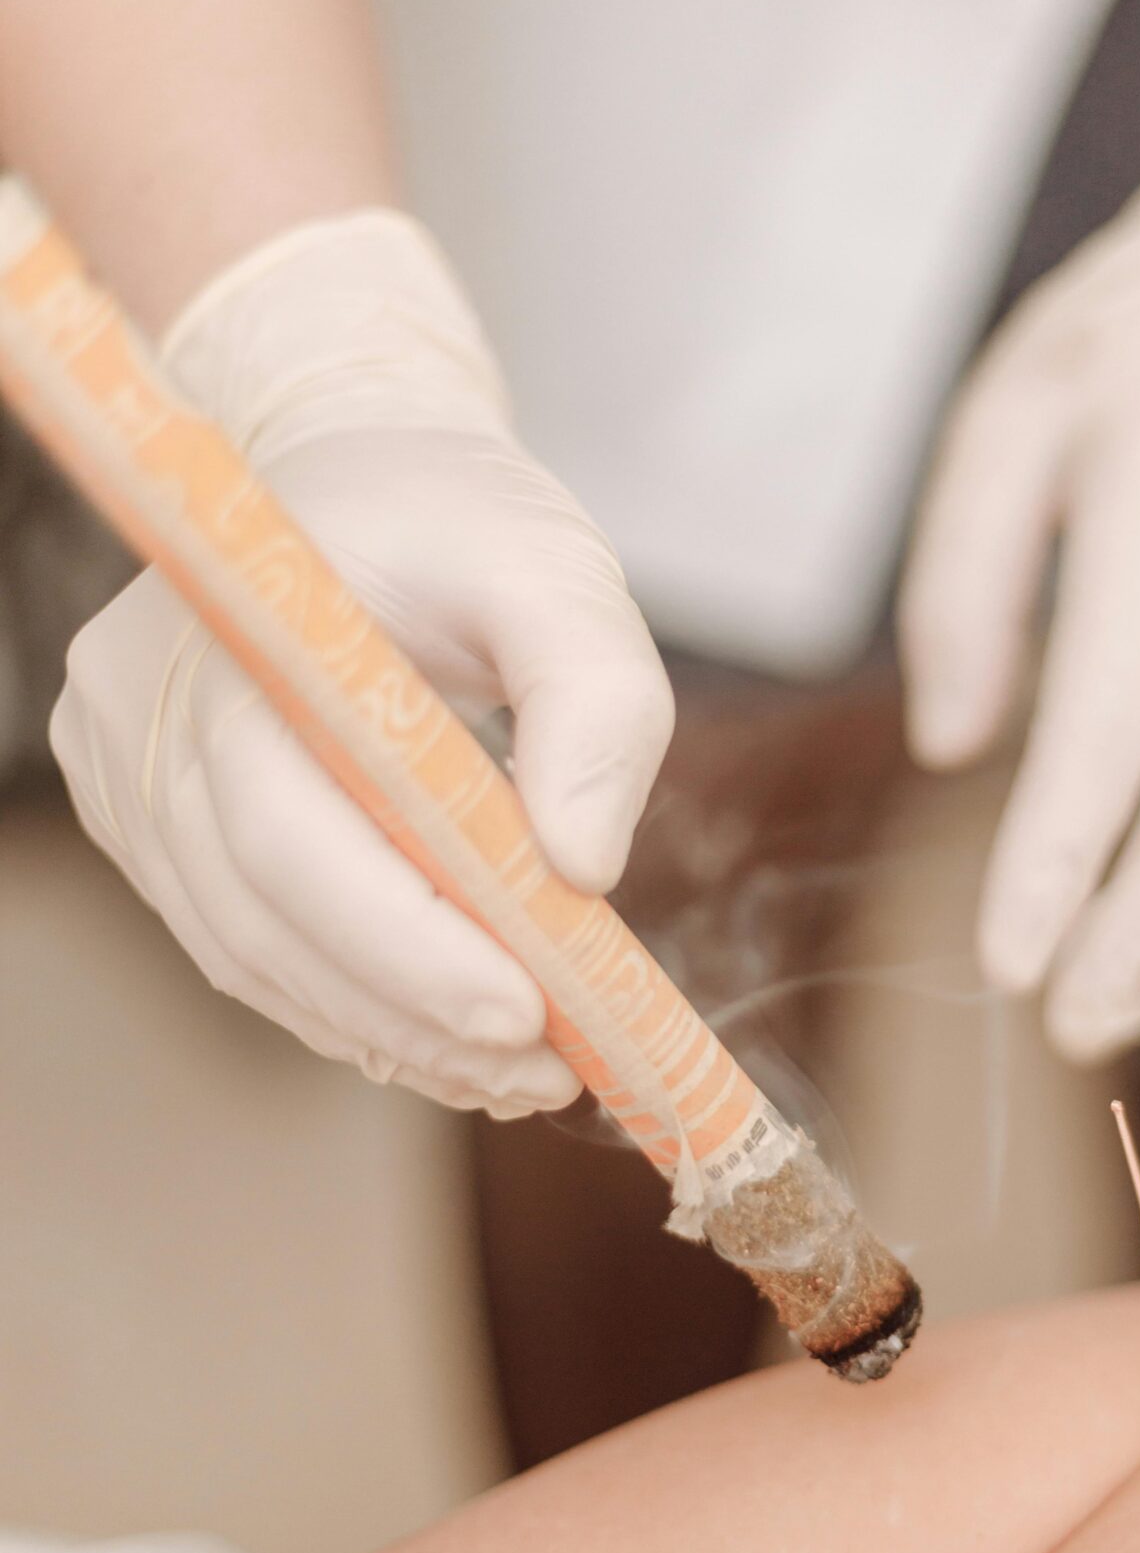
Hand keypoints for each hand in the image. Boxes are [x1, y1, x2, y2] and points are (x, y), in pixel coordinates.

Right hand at [51, 214, 673, 1114]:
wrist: (355, 482)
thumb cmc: (457, 521)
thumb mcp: (559, 571)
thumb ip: (597, 699)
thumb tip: (586, 867)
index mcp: (239, 632)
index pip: (293, 826)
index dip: (403, 940)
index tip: (526, 1012)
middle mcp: (145, 708)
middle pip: (265, 915)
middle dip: (418, 1012)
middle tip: (550, 1068)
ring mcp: (128, 773)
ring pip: (252, 953)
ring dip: (392, 1029)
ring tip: (522, 1070)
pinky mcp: (147, 822)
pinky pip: (246, 945)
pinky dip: (351, 1002)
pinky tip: (449, 1035)